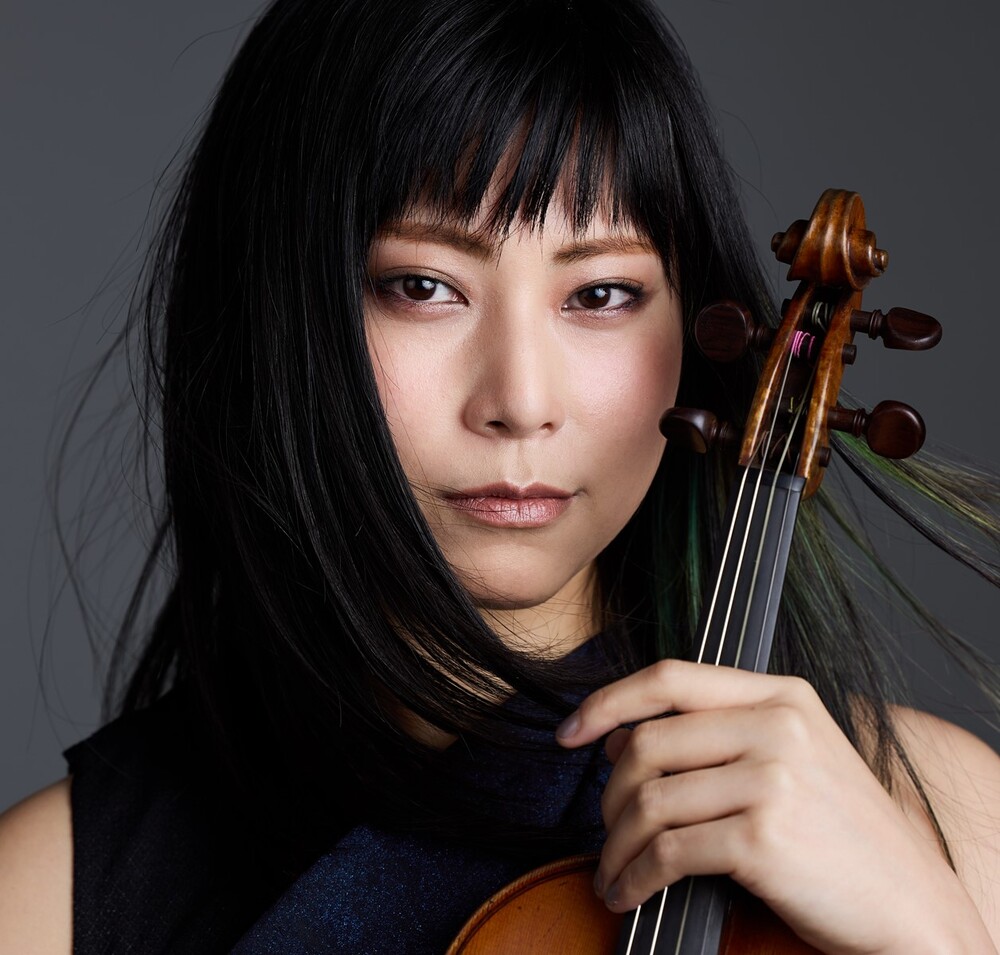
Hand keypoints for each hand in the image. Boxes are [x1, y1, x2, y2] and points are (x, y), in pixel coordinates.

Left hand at [555, 659, 990, 954]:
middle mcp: (776, 725)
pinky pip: (667, 851)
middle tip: (605, 827)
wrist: (913, 905)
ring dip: (616, 843)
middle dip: (610, 793)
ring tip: (612, 870)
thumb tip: (622, 738)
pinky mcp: (763, 838)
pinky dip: (635, 876)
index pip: (669, 678)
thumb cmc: (842, 834)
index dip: (608, 702)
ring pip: (650, 800)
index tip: (571, 734)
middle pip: (647, 743)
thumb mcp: (794, 757)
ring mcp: (772, 779)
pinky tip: (629, 893)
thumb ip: (719, 734)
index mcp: (781, 695)